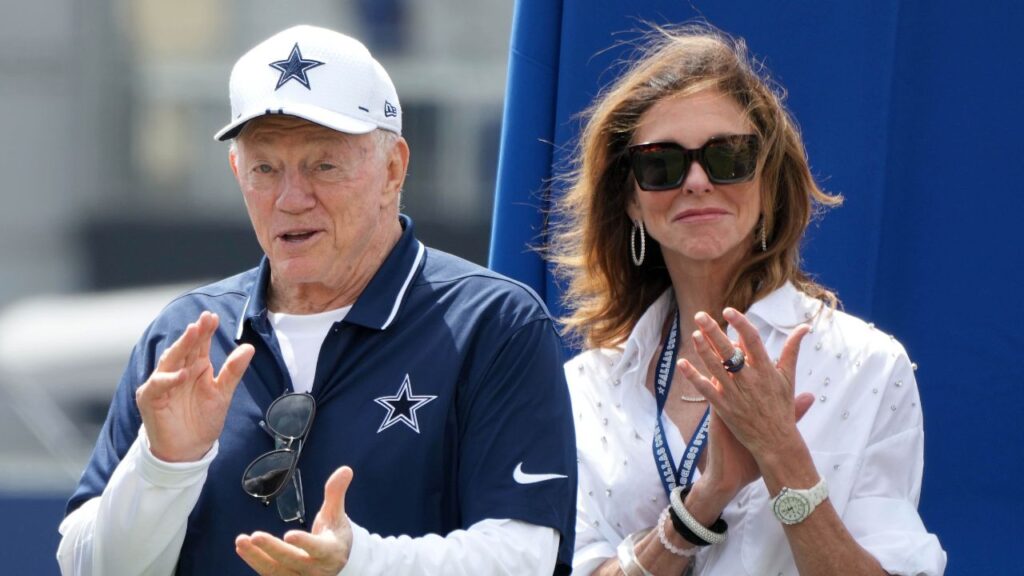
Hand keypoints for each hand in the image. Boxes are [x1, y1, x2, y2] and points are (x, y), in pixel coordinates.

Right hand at [136, 311, 254, 461]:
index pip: (200, 345)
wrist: (188, 451)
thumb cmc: (202, 421)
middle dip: (194, 333)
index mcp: (195, 368)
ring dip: (181, 347)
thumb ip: (233, 371)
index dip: (206, 331)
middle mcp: (177, 371)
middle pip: (185, 348)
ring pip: (170, 360)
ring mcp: (162, 383)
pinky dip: (169, 379)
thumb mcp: (223, 394)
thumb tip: (249, 347)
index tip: (213, 317)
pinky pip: (158, 385)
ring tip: (194, 333)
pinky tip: (184, 374)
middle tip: (204, 319)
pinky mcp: (151, 398)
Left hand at [236, 466, 354, 574]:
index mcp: (331, 552)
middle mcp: (315, 569)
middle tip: (255, 536)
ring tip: (241, 541)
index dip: (304, 543)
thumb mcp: (337, 515)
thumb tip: (345, 469)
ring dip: (257, 557)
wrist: (336, 563)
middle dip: (272, 549)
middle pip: (292, 560)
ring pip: (276, 571)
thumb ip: (336, 494)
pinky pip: (268, 573)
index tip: (289, 534)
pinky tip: (243, 548)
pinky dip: (255, 561)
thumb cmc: (334, 535)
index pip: (318, 549)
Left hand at [680, 308, 813, 466]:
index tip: (728, 311)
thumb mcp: (789, 377)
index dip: (740, 324)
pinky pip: (705, 390)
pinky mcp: (724, 408)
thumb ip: (792, 350)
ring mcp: (735, 394)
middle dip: (714, 332)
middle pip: (729, 351)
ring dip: (703, 350)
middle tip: (700, 315)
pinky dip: (693, 377)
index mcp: (766, 370)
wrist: (776, 442)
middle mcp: (750, 380)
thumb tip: (804, 327)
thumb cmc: (782, 407)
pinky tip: (682, 363)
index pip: (752, 341)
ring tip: (694, 333)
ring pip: (715, 368)